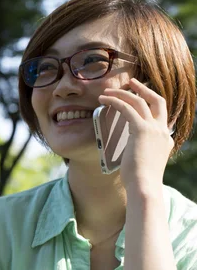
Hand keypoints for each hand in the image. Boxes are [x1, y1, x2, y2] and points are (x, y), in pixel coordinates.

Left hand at [98, 78, 172, 192]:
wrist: (144, 187)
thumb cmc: (140, 181)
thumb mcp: (143, 163)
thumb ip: (140, 153)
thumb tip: (129, 151)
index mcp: (165, 139)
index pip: (161, 115)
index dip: (151, 103)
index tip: (139, 96)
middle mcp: (163, 131)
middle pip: (157, 101)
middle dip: (144, 89)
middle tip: (131, 82)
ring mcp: (154, 129)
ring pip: (139, 101)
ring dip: (123, 93)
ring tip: (108, 92)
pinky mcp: (142, 130)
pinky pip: (127, 108)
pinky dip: (115, 101)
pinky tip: (104, 100)